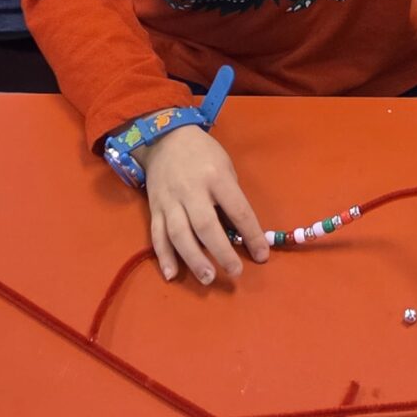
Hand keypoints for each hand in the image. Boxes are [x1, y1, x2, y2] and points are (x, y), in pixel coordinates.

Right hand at [142, 126, 265, 285]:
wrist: (165, 138)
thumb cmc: (203, 153)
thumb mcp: (226, 167)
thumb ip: (230, 198)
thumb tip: (240, 234)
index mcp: (216, 177)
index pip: (238, 210)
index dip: (251, 235)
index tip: (261, 256)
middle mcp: (192, 190)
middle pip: (206, 226)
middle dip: (222, 252)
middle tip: (235, 273)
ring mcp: (170, 201)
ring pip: (179, 234)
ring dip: (194, 259)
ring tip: (208, 278)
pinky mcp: (154, 209)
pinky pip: (157, 235)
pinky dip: (164, 256)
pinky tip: (172, 274)